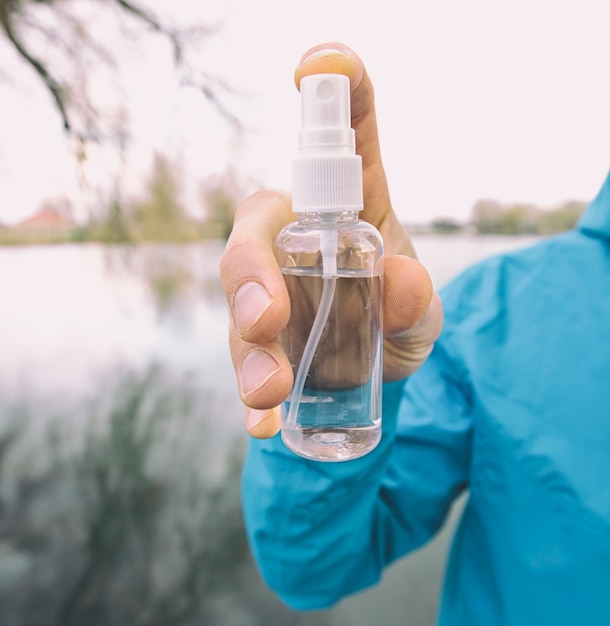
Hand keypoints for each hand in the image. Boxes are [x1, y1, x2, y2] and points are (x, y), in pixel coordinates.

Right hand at [220, 43, 442, 437]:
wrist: (375, 380)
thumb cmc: (396, 324)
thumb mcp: (421, 317)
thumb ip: (416, 301)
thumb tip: (401, 283)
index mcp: (350, 212)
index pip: (345, 139)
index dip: (336, 91)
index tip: (320, 64)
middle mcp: (297, 244)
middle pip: (254, 232)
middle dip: (250, 269)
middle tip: (267, 317)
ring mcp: (270, 294)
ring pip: (238, 304)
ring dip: (248, 347)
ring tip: (270, 392)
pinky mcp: (256, 344)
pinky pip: (241, 361)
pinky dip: (249, 394)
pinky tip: (262, 423)